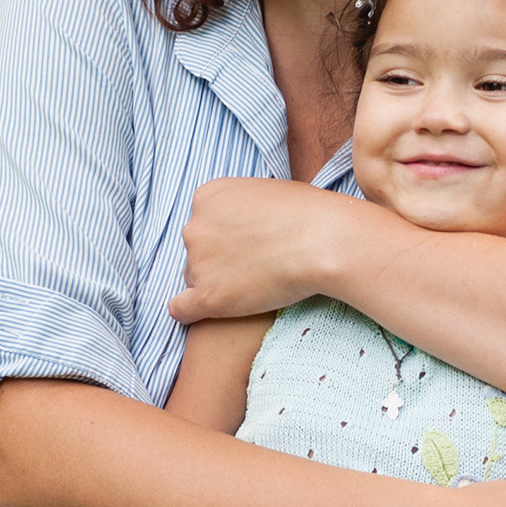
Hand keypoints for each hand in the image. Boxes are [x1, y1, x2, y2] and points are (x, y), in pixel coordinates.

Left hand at [169, 178, 369, 323]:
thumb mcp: (265, 192)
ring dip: (217, 284)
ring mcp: (198, 262)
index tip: (250, 247)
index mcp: (206, 197)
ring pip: (195, 279)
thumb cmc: (309, 215)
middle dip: (219, 261)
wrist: (324, 241)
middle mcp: (194, 227)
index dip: (226, 238)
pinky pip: (181, 310)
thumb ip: (243, 207)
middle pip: (196, 251)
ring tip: (252, 287)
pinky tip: (207, 314)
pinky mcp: (208, 297)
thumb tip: (244, 221)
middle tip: (254, 268)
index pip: (203, 223)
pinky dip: (190, 312)